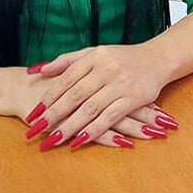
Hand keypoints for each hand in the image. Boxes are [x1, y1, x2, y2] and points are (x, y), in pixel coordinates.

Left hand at [20, 44, 176, 149]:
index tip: (34, 112)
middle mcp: (106, 69)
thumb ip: (67, 60)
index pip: (66, 78)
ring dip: (70, 125)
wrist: (158, 58)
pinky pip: (109, 117)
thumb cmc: (123, 57)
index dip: (49, 96)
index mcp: (95, 56)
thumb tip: (38, 70)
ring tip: (53, 138)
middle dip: (54, 114)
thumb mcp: (95, 52)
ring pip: (90, 108)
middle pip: (75, 95)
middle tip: (36, 129)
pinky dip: (93, 130)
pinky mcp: (133, 98)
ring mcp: (120, 84)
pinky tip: (80, 140)